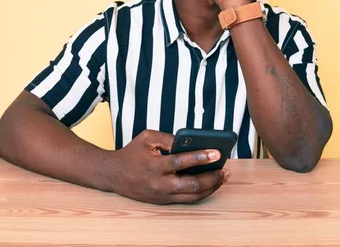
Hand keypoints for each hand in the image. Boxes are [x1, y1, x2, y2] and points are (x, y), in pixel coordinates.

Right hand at [109, 130, 230, 204]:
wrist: (114, 174)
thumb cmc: (133, 152)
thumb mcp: (148, 137)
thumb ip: (169, 138)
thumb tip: (191, 142)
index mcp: (154, 166)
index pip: (182, 162)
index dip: (201, 157)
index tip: (217, 152)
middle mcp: (159, 184)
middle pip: (192, 185)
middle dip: (212, 178)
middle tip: (226, 169)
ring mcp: (162, 195)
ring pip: (192, 196)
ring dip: (211, 187)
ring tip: (223, 176)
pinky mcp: (164, 201)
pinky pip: (187, 199)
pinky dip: (202, 192)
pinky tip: (211, 183)